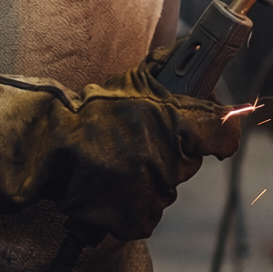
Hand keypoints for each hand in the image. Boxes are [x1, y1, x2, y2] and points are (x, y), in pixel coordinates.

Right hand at [40, 59, 242, 242]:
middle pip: (189, 163)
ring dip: (149, 178)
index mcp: (175, 124)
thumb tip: (196, 52)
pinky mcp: (137, 219)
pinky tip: (111, 186)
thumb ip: (167, 69)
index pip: (224, 134)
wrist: (48, 148)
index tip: (215, 131)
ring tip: (117, 163)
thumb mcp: (132, 81)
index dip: (221, 131)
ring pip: (166, 188)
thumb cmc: (88, 113)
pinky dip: (132, 204)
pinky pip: (146, 213)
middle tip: (140, 142)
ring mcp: (154, 193)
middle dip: (171, 153)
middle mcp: (169, 161)